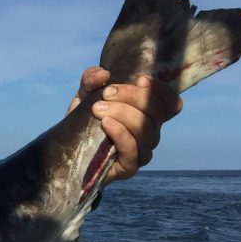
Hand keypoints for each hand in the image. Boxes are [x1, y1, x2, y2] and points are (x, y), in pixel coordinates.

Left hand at [69, 67, 181, 183]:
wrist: (69, 152)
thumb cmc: (84, 123)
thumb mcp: (85, 97)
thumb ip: (91, 81)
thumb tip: (103, 74)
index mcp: (147, 115)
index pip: (171, 103)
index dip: (161, 90)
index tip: (140, 80)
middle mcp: (150, 133)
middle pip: (155, 111)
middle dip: (131, 96)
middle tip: (105, 94)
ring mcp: (142, 152)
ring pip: (144, 128)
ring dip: (122, 113)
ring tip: (97, 108)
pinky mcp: (129, 167)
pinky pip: (132, 149)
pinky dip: (120, 133)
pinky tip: (105, 123)